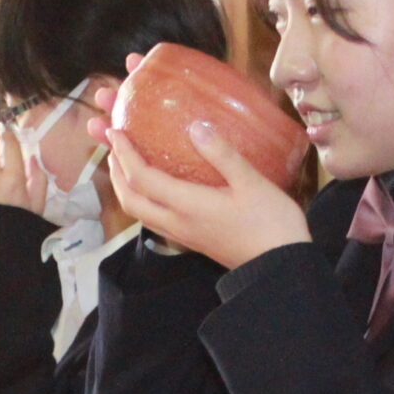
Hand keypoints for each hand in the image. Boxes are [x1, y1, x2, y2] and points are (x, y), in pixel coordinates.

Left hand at [97, 119, 309, 270]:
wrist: (279, 268)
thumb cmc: (270, 223)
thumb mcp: (251, 182)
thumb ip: (222, 154)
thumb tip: (195, 125)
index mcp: (187, 205)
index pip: (142, 178)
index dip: (125, 154)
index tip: (116, 130)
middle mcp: (177, 222)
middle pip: (130, 200)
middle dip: (117, 172)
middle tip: (113, 146)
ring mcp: (183, 235)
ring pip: (139, 213)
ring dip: (126, 187)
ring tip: (126, 165)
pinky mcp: (192, 241)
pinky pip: (154, 218)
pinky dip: (143, 199)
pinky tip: (156, 188)